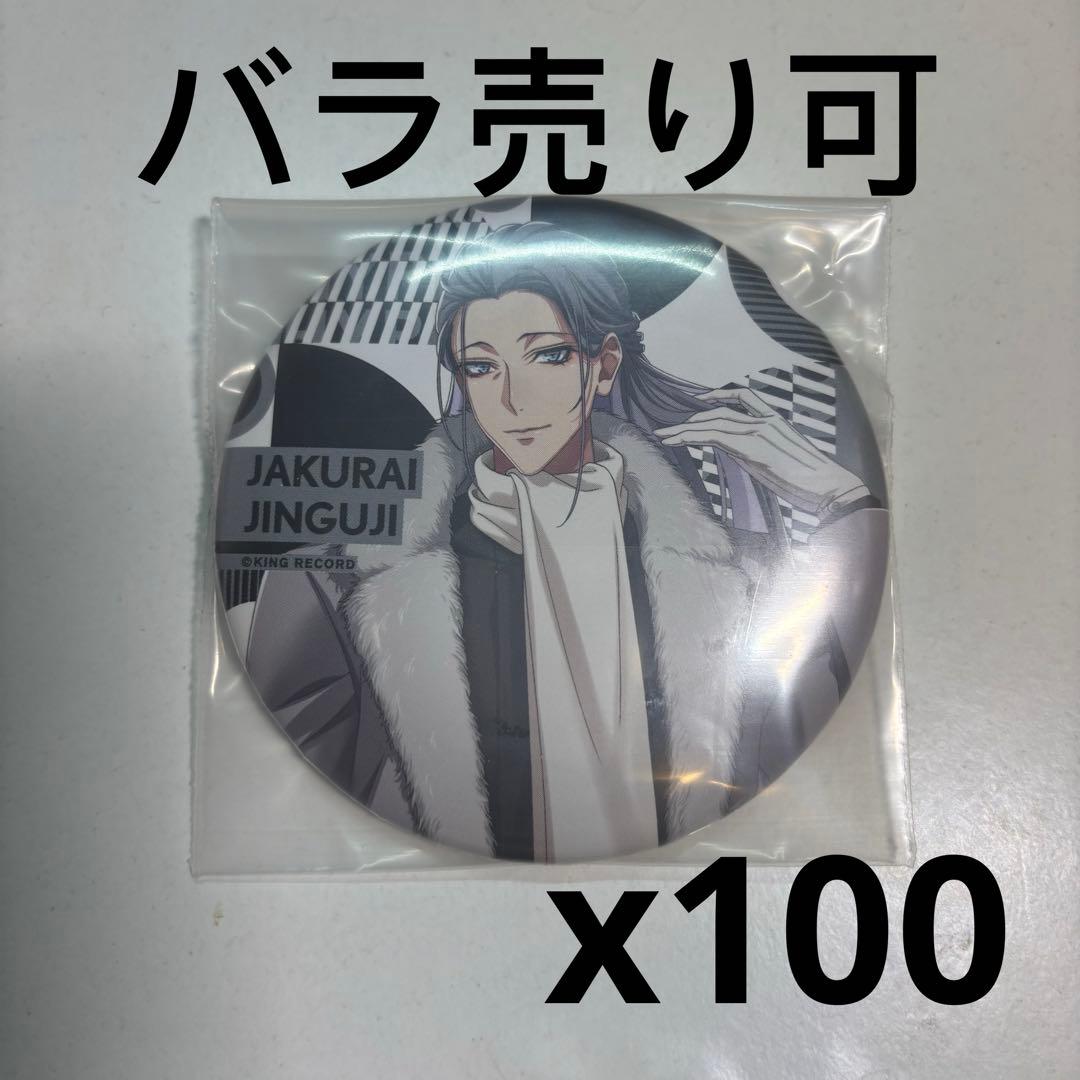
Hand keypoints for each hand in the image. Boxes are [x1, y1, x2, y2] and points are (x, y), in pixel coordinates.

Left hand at [655, 387, 865, 514]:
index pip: (745, 397)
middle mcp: (765, 420)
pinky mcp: (749, 444)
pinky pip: (711, 435)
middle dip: (695, 419)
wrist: (829, 486)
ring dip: (684, 429)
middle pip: (721, 412)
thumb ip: (770, 455)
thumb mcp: (789, 462)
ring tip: (664, 435)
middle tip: (672, 428)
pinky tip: (673, 440)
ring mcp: (757, 430)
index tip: (702, 401)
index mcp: (777, 421)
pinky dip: (688, 436)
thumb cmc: (815, 482)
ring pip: (711, 422)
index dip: (720, 397)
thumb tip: (757, 463)